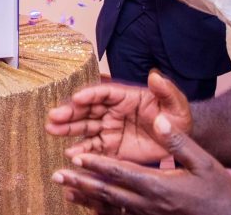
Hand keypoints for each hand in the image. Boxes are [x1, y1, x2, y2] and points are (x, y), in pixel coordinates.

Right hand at [46, 70, 190, 164]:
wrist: (178, 143)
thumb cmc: (176, 119)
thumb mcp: (176, 104)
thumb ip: (166, 91)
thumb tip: (155, 76)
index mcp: (125, 97)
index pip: (104, 93)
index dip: (90, 95)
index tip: (77, 98)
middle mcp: (112, 112)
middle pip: (87, 109)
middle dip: (70, 112)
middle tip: (54, 116)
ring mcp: (109, 130)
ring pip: (85, 128)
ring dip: (68, 129)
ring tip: (51, 130)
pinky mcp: (110, 149)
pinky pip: (93, 150)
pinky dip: (82, 152)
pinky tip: (70, 155)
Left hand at [52, 113, 230, 214]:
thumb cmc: (219, 192)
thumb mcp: (203, 162)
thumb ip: (178, 142)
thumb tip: (157, 119)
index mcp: (159, 186)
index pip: (121, 173)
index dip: (97, 164)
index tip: (77, 156)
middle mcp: (149, 205)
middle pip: (108, 192)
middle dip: (81, 182)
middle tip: (57, 175)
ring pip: (111, 208)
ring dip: (87, 199)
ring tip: (66, 192)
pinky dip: (105, 212)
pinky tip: (94, 208)